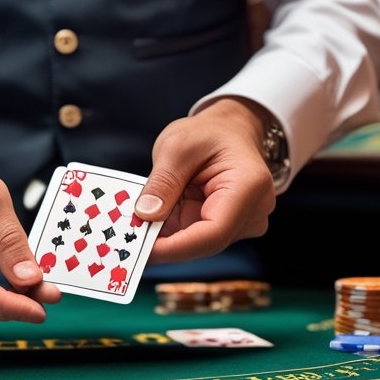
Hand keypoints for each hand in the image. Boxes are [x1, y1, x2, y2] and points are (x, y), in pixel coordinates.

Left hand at [134, 98, 275, 263]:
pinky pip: (196, 236)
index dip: (176, 247)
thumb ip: (163, 181)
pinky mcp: (228, 227)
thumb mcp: (178, 146)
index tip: (141, 248)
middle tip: (125, 238)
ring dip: (165, 235)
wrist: (231, 131)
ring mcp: (243, 222)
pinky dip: (171, 230)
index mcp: (249, 187)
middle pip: (204, 241)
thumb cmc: (209, 133)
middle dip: (164, 242)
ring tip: (133, 224)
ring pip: (197, 242)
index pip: (213, 232)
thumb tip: (145, 216)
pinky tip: (150, 221)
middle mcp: (253, 211)